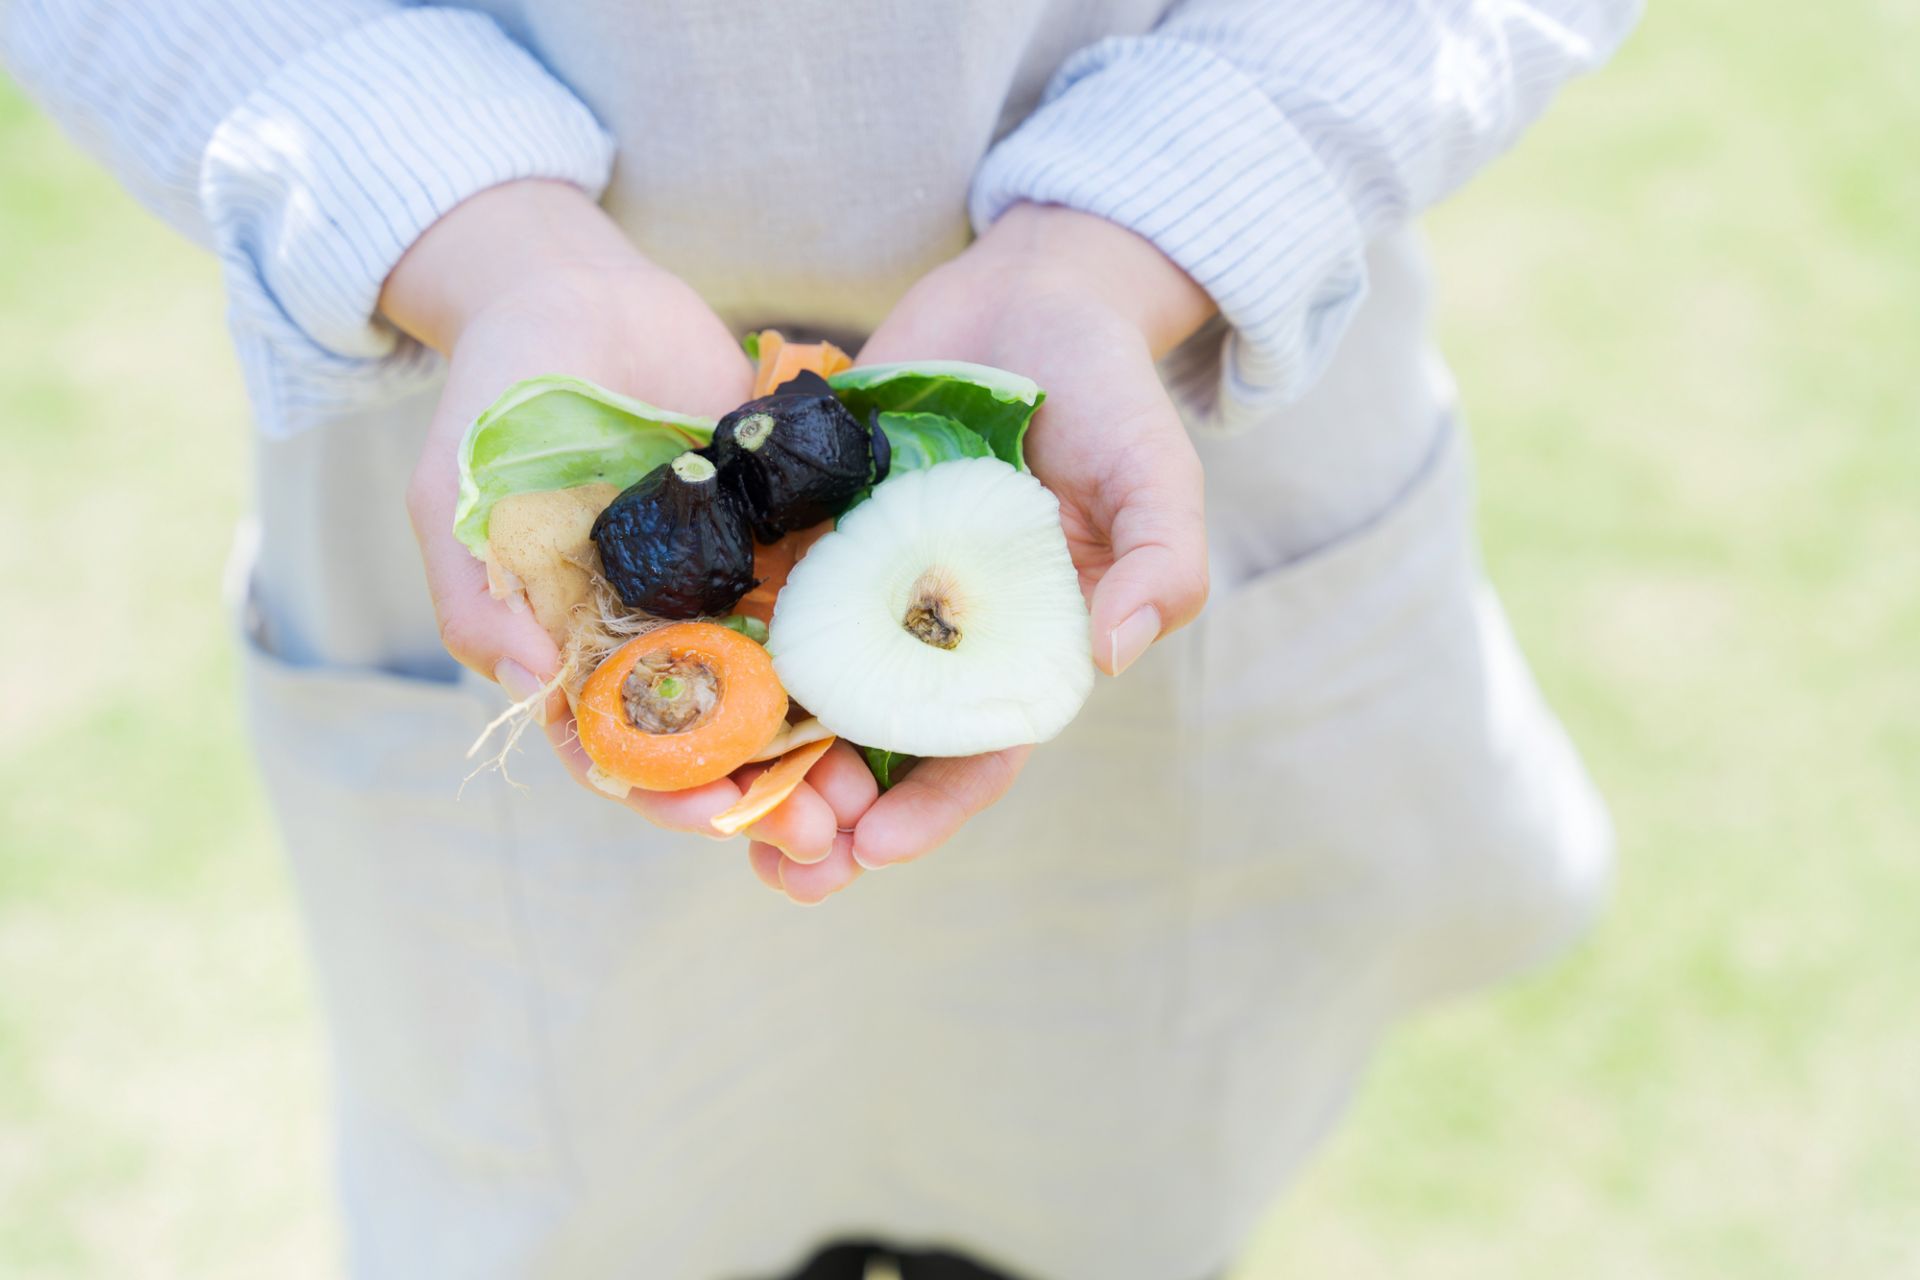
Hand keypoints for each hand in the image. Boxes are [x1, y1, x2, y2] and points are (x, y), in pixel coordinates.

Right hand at [383, 180, 876, 871]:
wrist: (576, 294)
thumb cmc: (496, 399)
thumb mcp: (455, 492)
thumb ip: (478, 592)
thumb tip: (528, 686)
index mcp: (576, 653)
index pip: (621, 753)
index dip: (665, 793)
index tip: (715, 813)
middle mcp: (658, 639)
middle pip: (716, 742)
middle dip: (764, 793)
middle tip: (822, 829)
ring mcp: (726, 592)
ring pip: (782, 692)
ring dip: (824, 745)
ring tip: (870, 780)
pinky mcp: (785, 541)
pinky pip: (829, 605)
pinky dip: (860, 649)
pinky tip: (902, 674)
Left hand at [768, 202, 1217, 891]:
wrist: (1028, 293)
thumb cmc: (1107, 388)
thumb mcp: (1156, 467)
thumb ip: (1162, 560)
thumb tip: (1111, 654)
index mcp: (1018, 646)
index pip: (976, 752)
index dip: (930, 810)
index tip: (872, 847)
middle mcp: (936, 634)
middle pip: (878, 748)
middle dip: (828, 812)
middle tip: (777, 859)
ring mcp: (868, 587)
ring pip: (808, 696)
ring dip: (762, 759)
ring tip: (709, 806)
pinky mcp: (811, 534)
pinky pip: (758, 603)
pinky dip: (720, 652)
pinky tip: (669, 686)